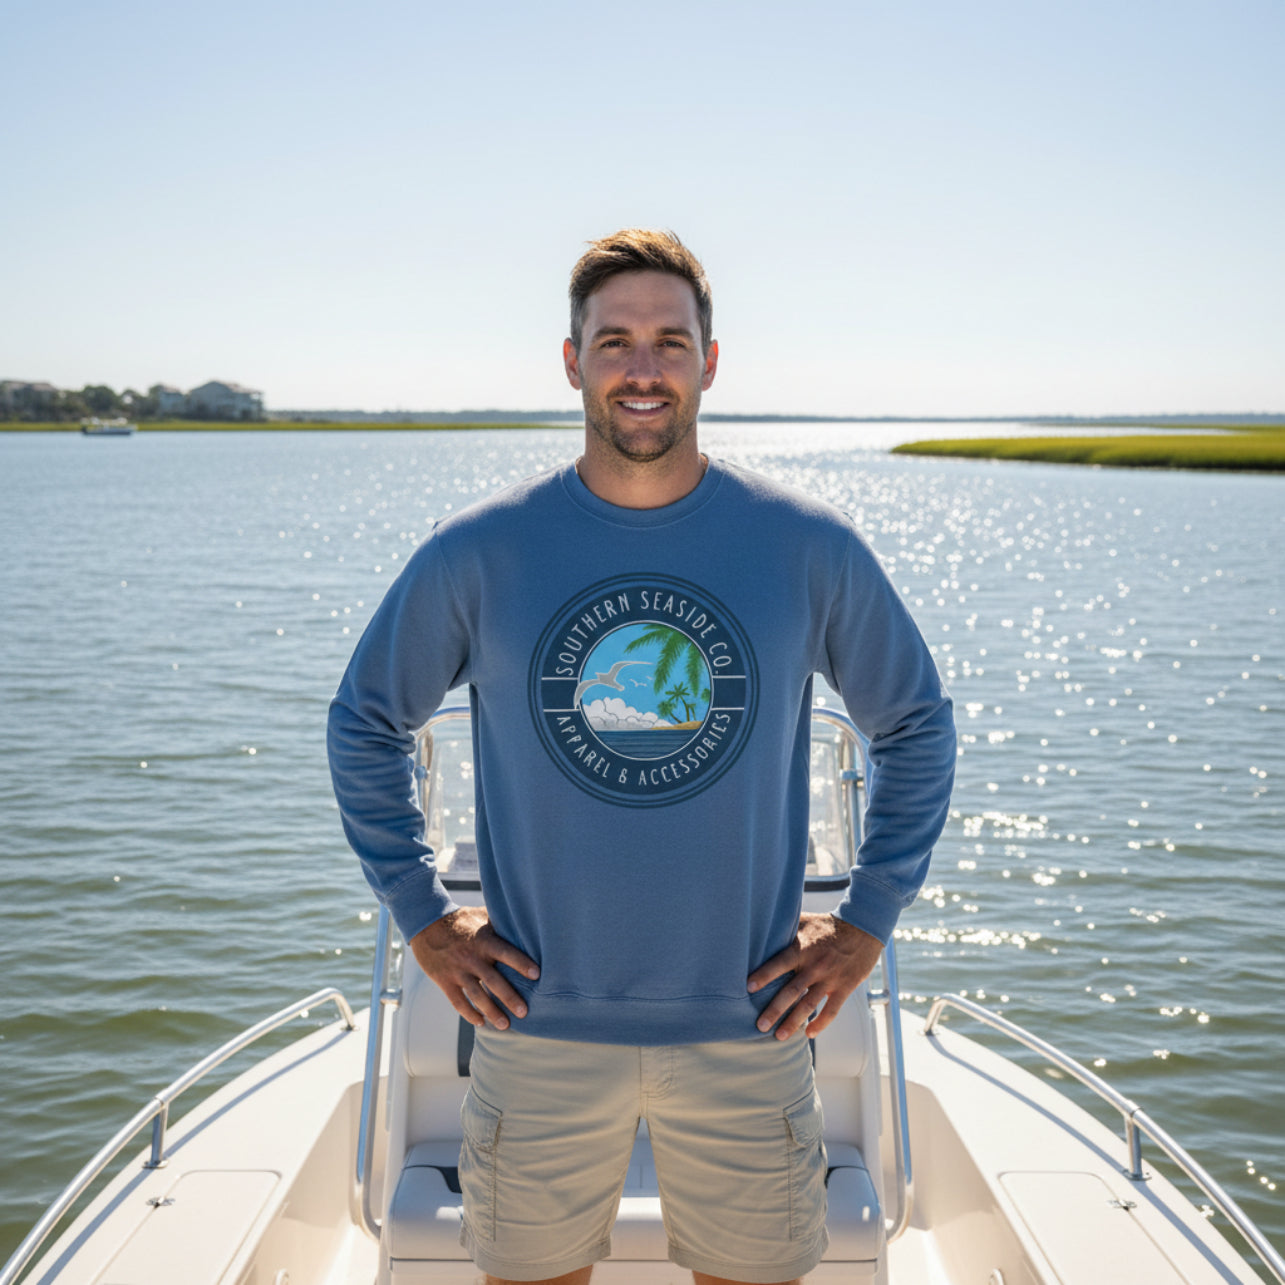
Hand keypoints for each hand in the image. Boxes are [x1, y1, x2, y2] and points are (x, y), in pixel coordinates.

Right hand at [409, 906, 539, 1029]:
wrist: (426, 925)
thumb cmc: (461, 920)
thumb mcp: (481, 915)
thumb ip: (500, 922)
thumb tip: (525, 921)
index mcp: (484, 941)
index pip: (506, 952)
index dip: (521, 963)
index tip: (537, 975)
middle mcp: (472, 957)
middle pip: (493, 980)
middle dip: (510, 997)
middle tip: (524, 1012)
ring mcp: (457, 971)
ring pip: (476, 995)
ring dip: (491, 1012)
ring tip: (505, 1025)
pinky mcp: (444, 981)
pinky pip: (458, 1001)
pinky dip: (469, 1014)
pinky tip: (481, 1022)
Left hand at [747, 913, 882, 1039]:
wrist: (862, 928)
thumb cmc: (827, 925)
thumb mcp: (805, 921)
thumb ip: (785, 927)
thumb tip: (759, 926)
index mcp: (802, 949)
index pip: (779, 963)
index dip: (764, 975)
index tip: (748, 987)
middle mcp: (815, 966)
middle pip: (791, 991)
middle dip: (774, 1010)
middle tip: (760, 1025)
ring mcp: (830, 978)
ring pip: (809, 1004)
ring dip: (793, 1022)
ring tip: (779, 1036)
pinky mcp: (844, 987)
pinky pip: (832, 1010)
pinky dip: (821, 1024)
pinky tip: (809, 1034)